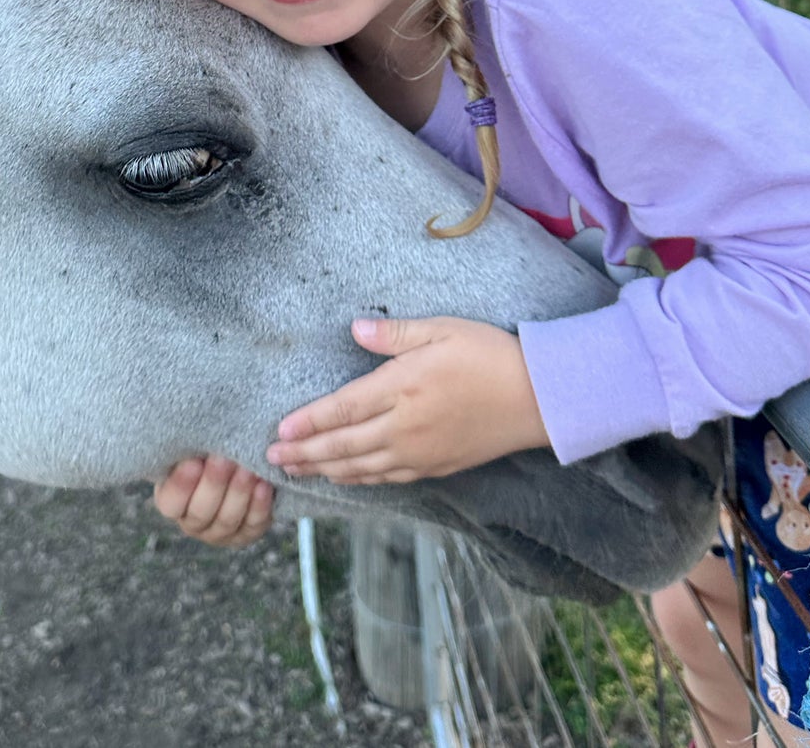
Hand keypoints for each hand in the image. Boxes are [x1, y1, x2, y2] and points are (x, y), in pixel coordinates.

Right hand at [153, 455, 274, 546]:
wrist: (235, 460)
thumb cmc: (205, 448)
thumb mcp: (191, 446)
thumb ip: (189, 444)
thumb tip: (193, 431)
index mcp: (171, 501)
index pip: (171, 502)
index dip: (181, 485)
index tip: (193, 461)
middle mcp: (193, 523)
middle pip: (201, 512)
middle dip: (214, 484)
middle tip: (224, 459)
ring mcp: (221, 532)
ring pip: (228, 519)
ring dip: (239, 492)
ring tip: (247, 469)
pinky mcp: (247, 532)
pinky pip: (253, 523)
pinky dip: (259, 504)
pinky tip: (263, 484)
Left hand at [265, 317, 547, 484]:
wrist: (538, 397)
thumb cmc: (489, 355)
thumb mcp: (441, 329)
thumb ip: (393, 334)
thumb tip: (353, 330)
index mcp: (401, 387)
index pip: (341, 411)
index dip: (307, 423)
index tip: (279, 431)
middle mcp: (404, 427)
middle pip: (342, 447)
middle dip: (304, 453)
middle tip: (271, 459)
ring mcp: (420, 452)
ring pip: (361, 469)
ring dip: (325, 470)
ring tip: (298, 472)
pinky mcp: (437, 467)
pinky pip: (388, 478)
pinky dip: (359, 480)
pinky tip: (346, 478)